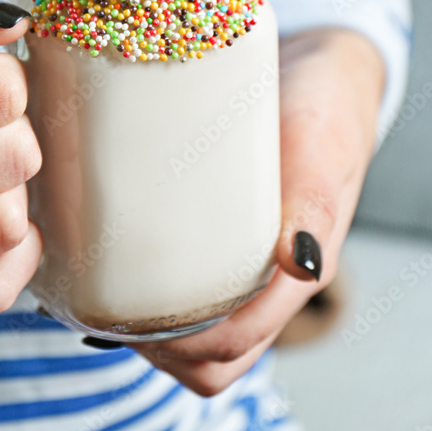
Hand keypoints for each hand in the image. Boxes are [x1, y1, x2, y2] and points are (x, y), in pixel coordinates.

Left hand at [136, 27, 384, 395]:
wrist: (322, 73)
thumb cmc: (323, 110)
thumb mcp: (320, 150)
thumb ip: (312, 204)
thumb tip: (298, 264)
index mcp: (297, 270)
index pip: (239, 343)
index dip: (188, 344)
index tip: (136, 314)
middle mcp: (272, 279)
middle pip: (216, 357)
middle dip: (162, 347)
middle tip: (109, 303)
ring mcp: (249, 263)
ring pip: (202, 337)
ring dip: (156, 331)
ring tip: (108, 288)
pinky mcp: (227, 236)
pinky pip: (195, 291)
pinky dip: (156, 295)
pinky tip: (119, 259)